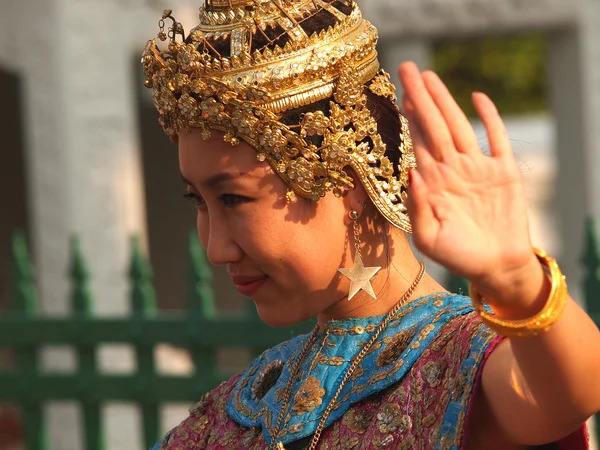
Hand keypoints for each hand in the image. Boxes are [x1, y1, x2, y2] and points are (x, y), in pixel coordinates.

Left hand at [398, 62, 545, 313]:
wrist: (495, 267)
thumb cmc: (458, 256)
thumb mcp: (428, 237)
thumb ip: (417, 206)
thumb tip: (411, 172)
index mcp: (432, 182)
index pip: (416, 143)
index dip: (407, 118)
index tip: (395, 94)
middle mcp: (452, 169)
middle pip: (434, 125)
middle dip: (420, 98)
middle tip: (406, 68)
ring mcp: (478, 168)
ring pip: (459, 125)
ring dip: (445, 100)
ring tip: (430, 76)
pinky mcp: (504, 172)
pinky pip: (496, 139)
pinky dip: (489, 118)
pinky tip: (477, 98)